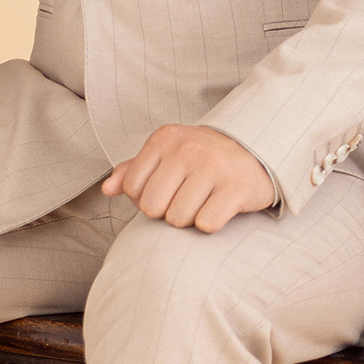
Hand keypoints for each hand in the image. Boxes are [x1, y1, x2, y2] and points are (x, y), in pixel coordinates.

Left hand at [102, 124, 272, 233]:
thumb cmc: (201, 159)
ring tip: (203, 202)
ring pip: (177, 219)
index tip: (166, 191)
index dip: (146, 199)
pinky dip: (210, 224)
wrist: (256, 151)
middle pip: (151, 208)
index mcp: (164, 139)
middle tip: (185, 200)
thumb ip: (133, 171)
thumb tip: (106, 189)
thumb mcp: (166, 155)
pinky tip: (219, 209)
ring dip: (188, 220)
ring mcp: (213, 167)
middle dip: (166, 212)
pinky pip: (206, 224)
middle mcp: (186, 149)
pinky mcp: (237, 188)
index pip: (132, 189)